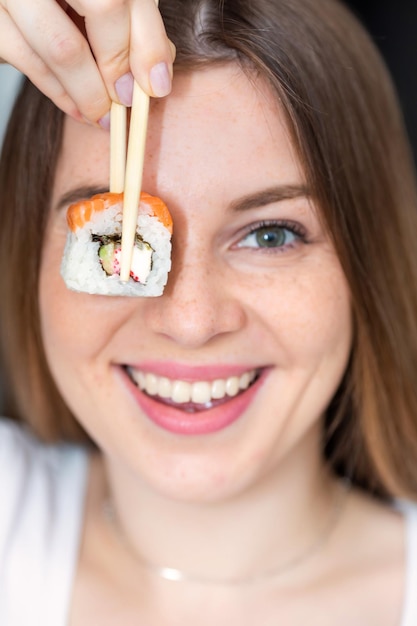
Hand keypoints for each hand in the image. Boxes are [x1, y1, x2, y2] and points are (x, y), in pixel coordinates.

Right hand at [0, 0, 174, 124]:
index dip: (148, 42)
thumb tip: (156, 76)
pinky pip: (30, 65)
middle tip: (127, 100)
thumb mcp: (99, 1)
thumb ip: (134, 25)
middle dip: (120, 64)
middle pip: (104, 7)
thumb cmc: (62, 1)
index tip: (156, 85)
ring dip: (92, 94)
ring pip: (64, 48)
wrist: (16, 1)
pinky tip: (79, 111)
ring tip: (105, 117)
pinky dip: (61, 96)